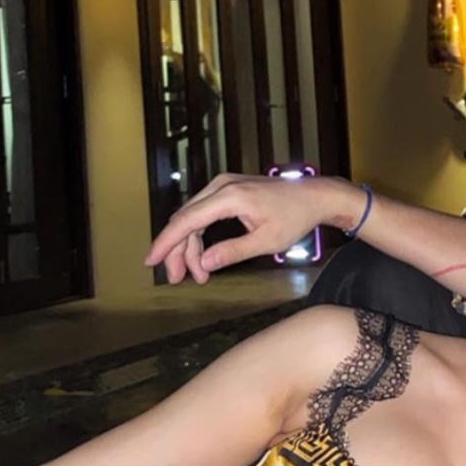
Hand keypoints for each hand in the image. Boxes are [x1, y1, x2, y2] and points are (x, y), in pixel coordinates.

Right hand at [144, 172, 361, 283]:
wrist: (314, 197)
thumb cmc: (295, 218)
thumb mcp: (267, 242)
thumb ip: (233, 252)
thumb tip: (204, 263)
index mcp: (229, 197)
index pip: (187, 221)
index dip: (166, 242)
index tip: (151, 261)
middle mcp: (221, 186)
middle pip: (185, 220)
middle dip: (178, 251)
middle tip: (176, 278)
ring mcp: (223, 186)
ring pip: (192, 218)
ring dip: (190, 247)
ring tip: (197, 276)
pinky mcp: (227, 191)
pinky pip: (204, 213)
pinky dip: (200, 236)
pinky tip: (203, 258)